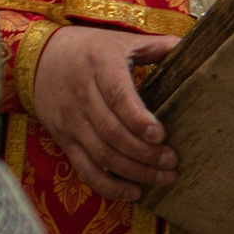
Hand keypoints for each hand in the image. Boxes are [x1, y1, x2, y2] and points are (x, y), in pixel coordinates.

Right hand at [32, 25, 177, 200]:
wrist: (39, 58)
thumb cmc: (90, 49)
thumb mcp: (121, 41)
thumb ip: (157, 45)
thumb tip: (193, 44)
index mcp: (100, 65)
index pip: (117, 95)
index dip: (138, 118)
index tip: (160, 134)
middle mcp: (82, 95)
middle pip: (112, 132)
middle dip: (144, 153)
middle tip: (171, 162)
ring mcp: (71, 121)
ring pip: (102, 154)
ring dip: (133, 171)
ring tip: (162, 178)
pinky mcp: (64, 140)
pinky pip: (85, 169)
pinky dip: (108, 185)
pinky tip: (133, 192)